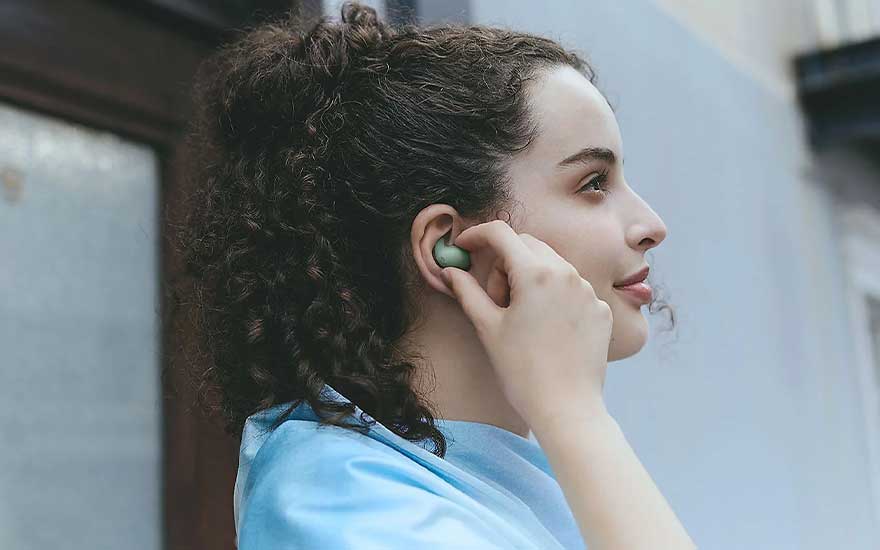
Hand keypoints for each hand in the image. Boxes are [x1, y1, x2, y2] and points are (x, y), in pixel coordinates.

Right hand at [440, 220, 612, 430]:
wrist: (567, 409)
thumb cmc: (522, 371)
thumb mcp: (488, 327)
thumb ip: (467, 291)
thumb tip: (450, 270)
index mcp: (535, 273)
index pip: (501, 233)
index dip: (477, 235)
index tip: (464, 247)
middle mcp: (566, 273)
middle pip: (526, 245)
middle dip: (504, 262)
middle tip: (495, 298)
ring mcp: (588, 291)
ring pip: (551, 265)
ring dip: (530, 278)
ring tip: (521, 318)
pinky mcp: (601, 309)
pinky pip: (572, 288)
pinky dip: (554, 297)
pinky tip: (546, 329)